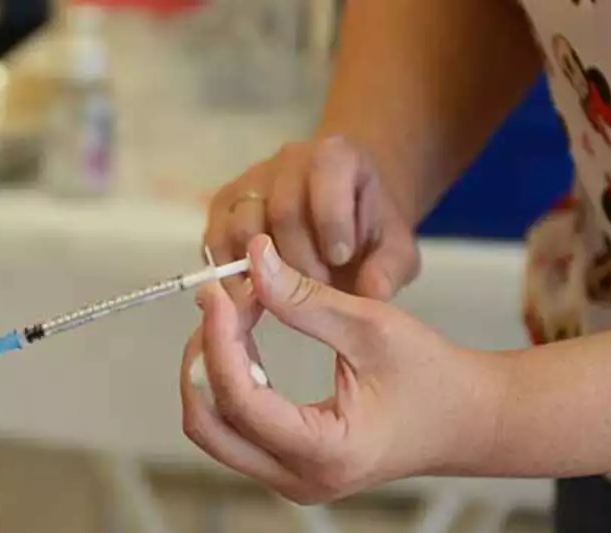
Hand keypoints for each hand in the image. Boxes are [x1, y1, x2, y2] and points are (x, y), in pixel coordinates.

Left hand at [181, 236, 505, 503]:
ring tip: (231, 317)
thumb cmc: (434, 375)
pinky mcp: (288, 470)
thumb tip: (252, 260)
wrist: (469, 421)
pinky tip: (242, 342)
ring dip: (210, 372)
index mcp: (326, 453)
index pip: (241, 401)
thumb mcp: (373, 326)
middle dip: (201, 360)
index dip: (218, 341)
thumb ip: (305, 298)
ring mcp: (291, 483)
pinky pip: (235, 431)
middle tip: (218, 304)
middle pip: (209, 427)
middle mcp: (301, 481)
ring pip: (215, 431)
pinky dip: (228, 385)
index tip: (217, 292)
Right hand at [205, 137, 419, 299]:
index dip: (332, 223)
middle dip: (300, 262)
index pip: (326, 177)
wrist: (343, 218)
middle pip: (282, 211)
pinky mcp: (225, 207)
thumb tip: (374, 291)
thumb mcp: (395, 251)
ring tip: (286, 298)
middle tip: (318, 292)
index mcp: (335, 156)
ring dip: (263, 272)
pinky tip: (252, 297)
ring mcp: (251, 183)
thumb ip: (391, 268)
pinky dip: (229, 274)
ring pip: (243, 227)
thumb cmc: (369, 234)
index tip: (342, 259)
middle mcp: (288, 160)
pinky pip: (215, 240)